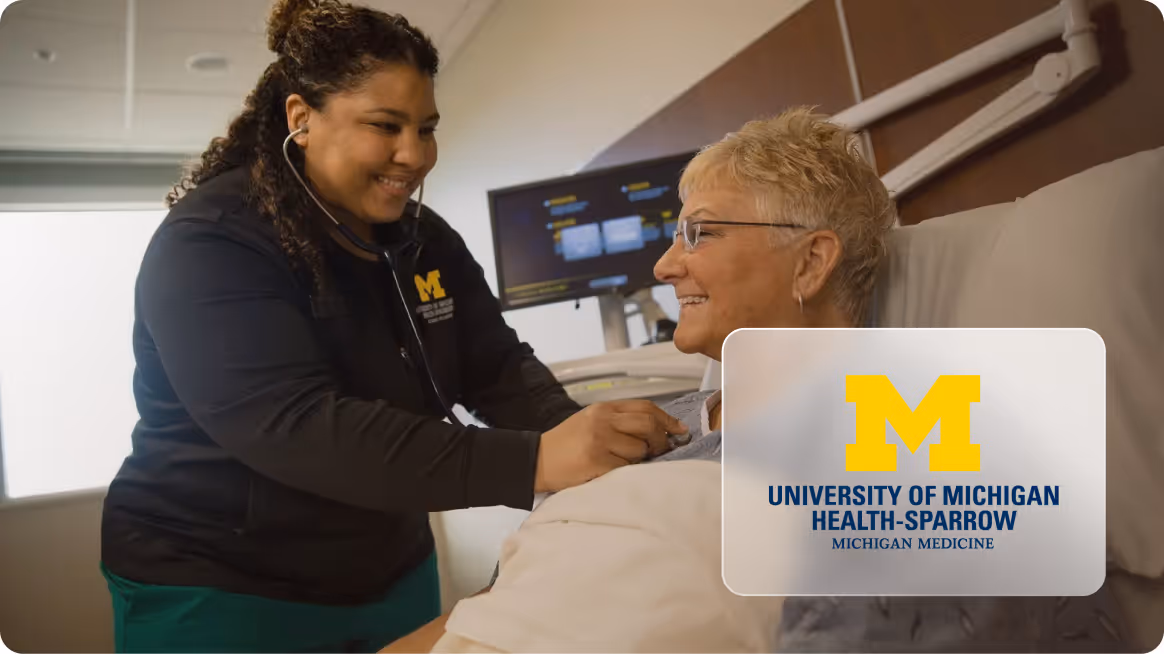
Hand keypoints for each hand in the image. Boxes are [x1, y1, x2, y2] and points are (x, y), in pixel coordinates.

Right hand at [534, 400, 687, 492]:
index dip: (667, 419)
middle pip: (648, 424)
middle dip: (660, 439)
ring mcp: (599, 440)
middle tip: (660, 450)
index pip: (645, 407)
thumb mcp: (591, 422)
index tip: (679, 430)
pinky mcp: (596, 461)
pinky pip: (626, 467)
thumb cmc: (566, 444)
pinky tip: (614, 471)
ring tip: (627, 462)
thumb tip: (657, 431)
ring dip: (641, 458)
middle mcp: (602, 421)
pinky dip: (627, 471)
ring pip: (640, 448)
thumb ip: (619, 422)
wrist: (536, 460)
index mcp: (603, 408)